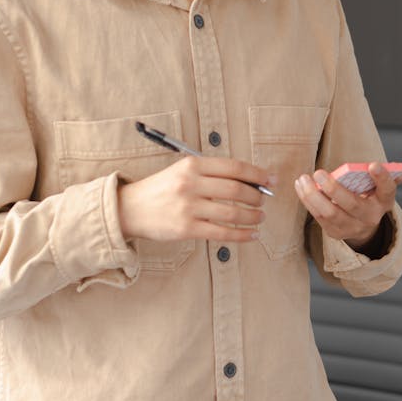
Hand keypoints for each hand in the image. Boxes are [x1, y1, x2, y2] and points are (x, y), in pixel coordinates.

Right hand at [117, 156, 274, 243]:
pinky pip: (222, 232)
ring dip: (253, 216)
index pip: (234, 167)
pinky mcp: (186, 229)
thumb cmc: (162, 189)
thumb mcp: (183, 171)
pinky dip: (242, 235)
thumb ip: (212, 173)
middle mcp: (191, 184)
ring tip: (260, 217)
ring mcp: (188, 207)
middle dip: (257, 196)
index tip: (271, 179)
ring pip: (232, 212)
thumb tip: (249, 180)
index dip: (257, 174)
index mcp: (192, 165)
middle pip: (237, 189)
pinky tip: (252, 235)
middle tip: (264, 201)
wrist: (130, 209)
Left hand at [295, 162, 399, 250]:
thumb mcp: (380, 189)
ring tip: (303, 179)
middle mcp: (370, 217)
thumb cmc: (369, 197)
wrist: (362, 227)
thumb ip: (389, 177)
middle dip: (334, 189)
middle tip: (319, 172)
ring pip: (330, 213)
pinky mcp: (335, 232)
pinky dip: (307, 200)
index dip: (382, 178)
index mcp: (384, 201)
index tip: (373, 164)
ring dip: (313, 195)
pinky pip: (318, 217)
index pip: (387, 190)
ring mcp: (352, 227)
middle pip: (352, 204)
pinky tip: (300, 186)